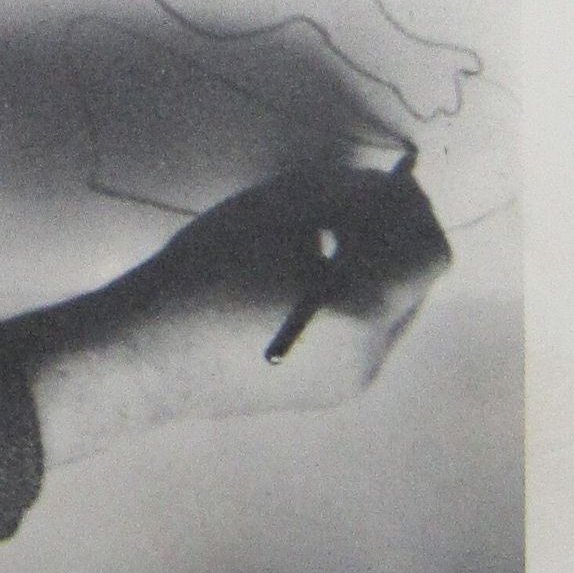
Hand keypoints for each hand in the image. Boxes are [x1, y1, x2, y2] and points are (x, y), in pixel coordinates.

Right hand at [11, 158, 450, 466]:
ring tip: (322, 236)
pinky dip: (350, 297)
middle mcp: (370, 358)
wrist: (145, 354)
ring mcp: (347, 382)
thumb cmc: (207, 271)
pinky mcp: (321, 392)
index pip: (429, 255)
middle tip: (353, 201)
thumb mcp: (280, 213)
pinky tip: (301, 275)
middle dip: (394, 237)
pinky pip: (360, 336)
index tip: (388, 179)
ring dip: (373, 266)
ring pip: (389, 312)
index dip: (416, 210)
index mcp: (365, 314)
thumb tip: (385, 190)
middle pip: (414, 285)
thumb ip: (347, 196)